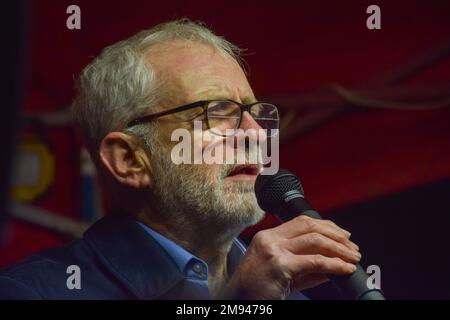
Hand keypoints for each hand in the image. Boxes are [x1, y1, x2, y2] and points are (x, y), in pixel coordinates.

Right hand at [221, 215, 360, 298]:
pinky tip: (344, 269)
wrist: (237, 302)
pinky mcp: (281, 266)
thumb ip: (304, 267)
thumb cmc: (254, 291)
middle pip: (310, 226)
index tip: (342, 234)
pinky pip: (315, 262)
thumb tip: (331, 266)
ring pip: (315, 241)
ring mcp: (274, 251)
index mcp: (267, 237)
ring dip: (339, 248)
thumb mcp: (279, 273)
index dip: (326, 225)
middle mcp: (270, 239)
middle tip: (352, 247)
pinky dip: (334, 264)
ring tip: (353, 258)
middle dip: (336, 235)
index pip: (301, 221)